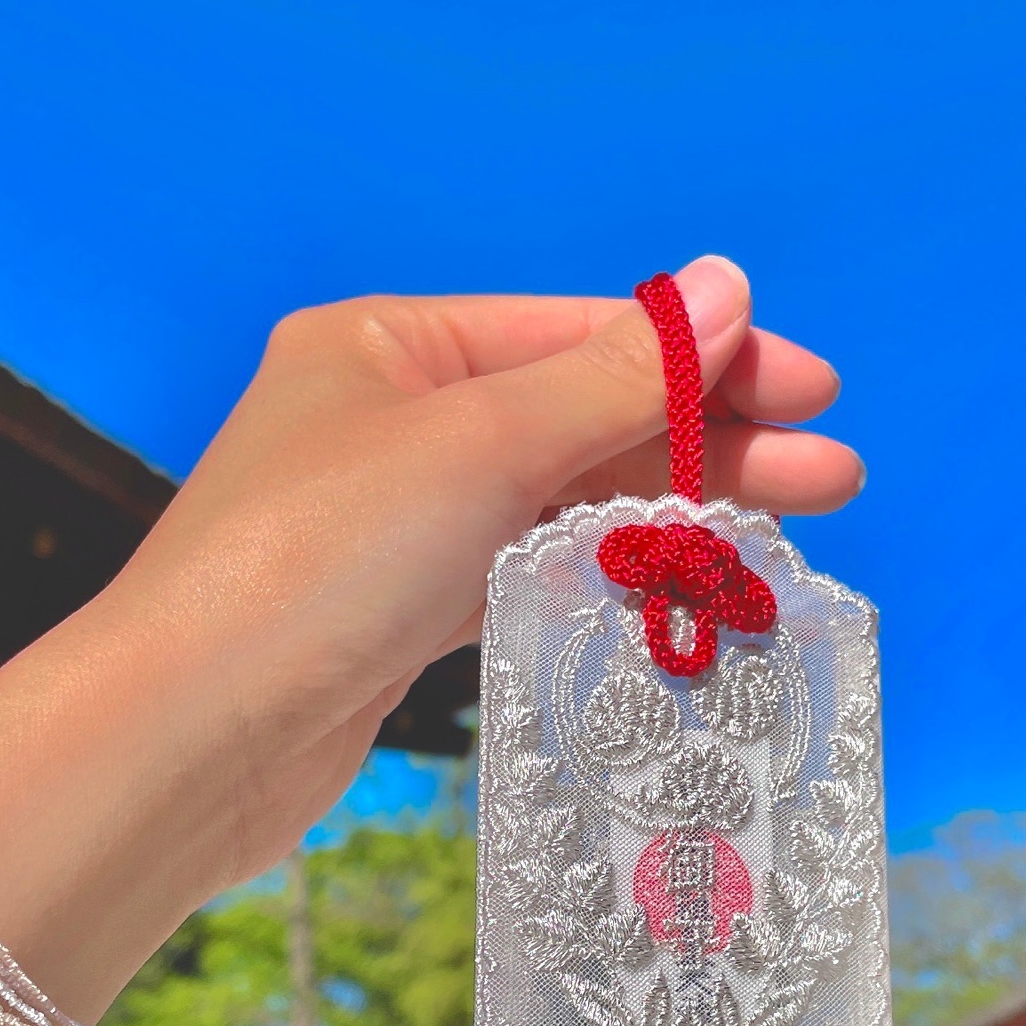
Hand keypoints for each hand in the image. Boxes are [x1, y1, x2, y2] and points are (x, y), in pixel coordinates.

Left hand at [0, 257, 857, 1015]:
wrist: (190, 738)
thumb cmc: (318, 561)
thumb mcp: (480, 444)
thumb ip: (613, 376)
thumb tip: (725, 287)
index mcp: (390, 343)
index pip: (579, 332)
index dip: (704, 357)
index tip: (814, 387)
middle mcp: (391, 420)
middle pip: (584, 414)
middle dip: (711, 439)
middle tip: (835, 472)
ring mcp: (396, 521)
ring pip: (564, 496)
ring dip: (674, 505)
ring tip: (793, 518)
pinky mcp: (402, 614)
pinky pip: (531, 567)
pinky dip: (609, 567)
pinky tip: (683, 576)